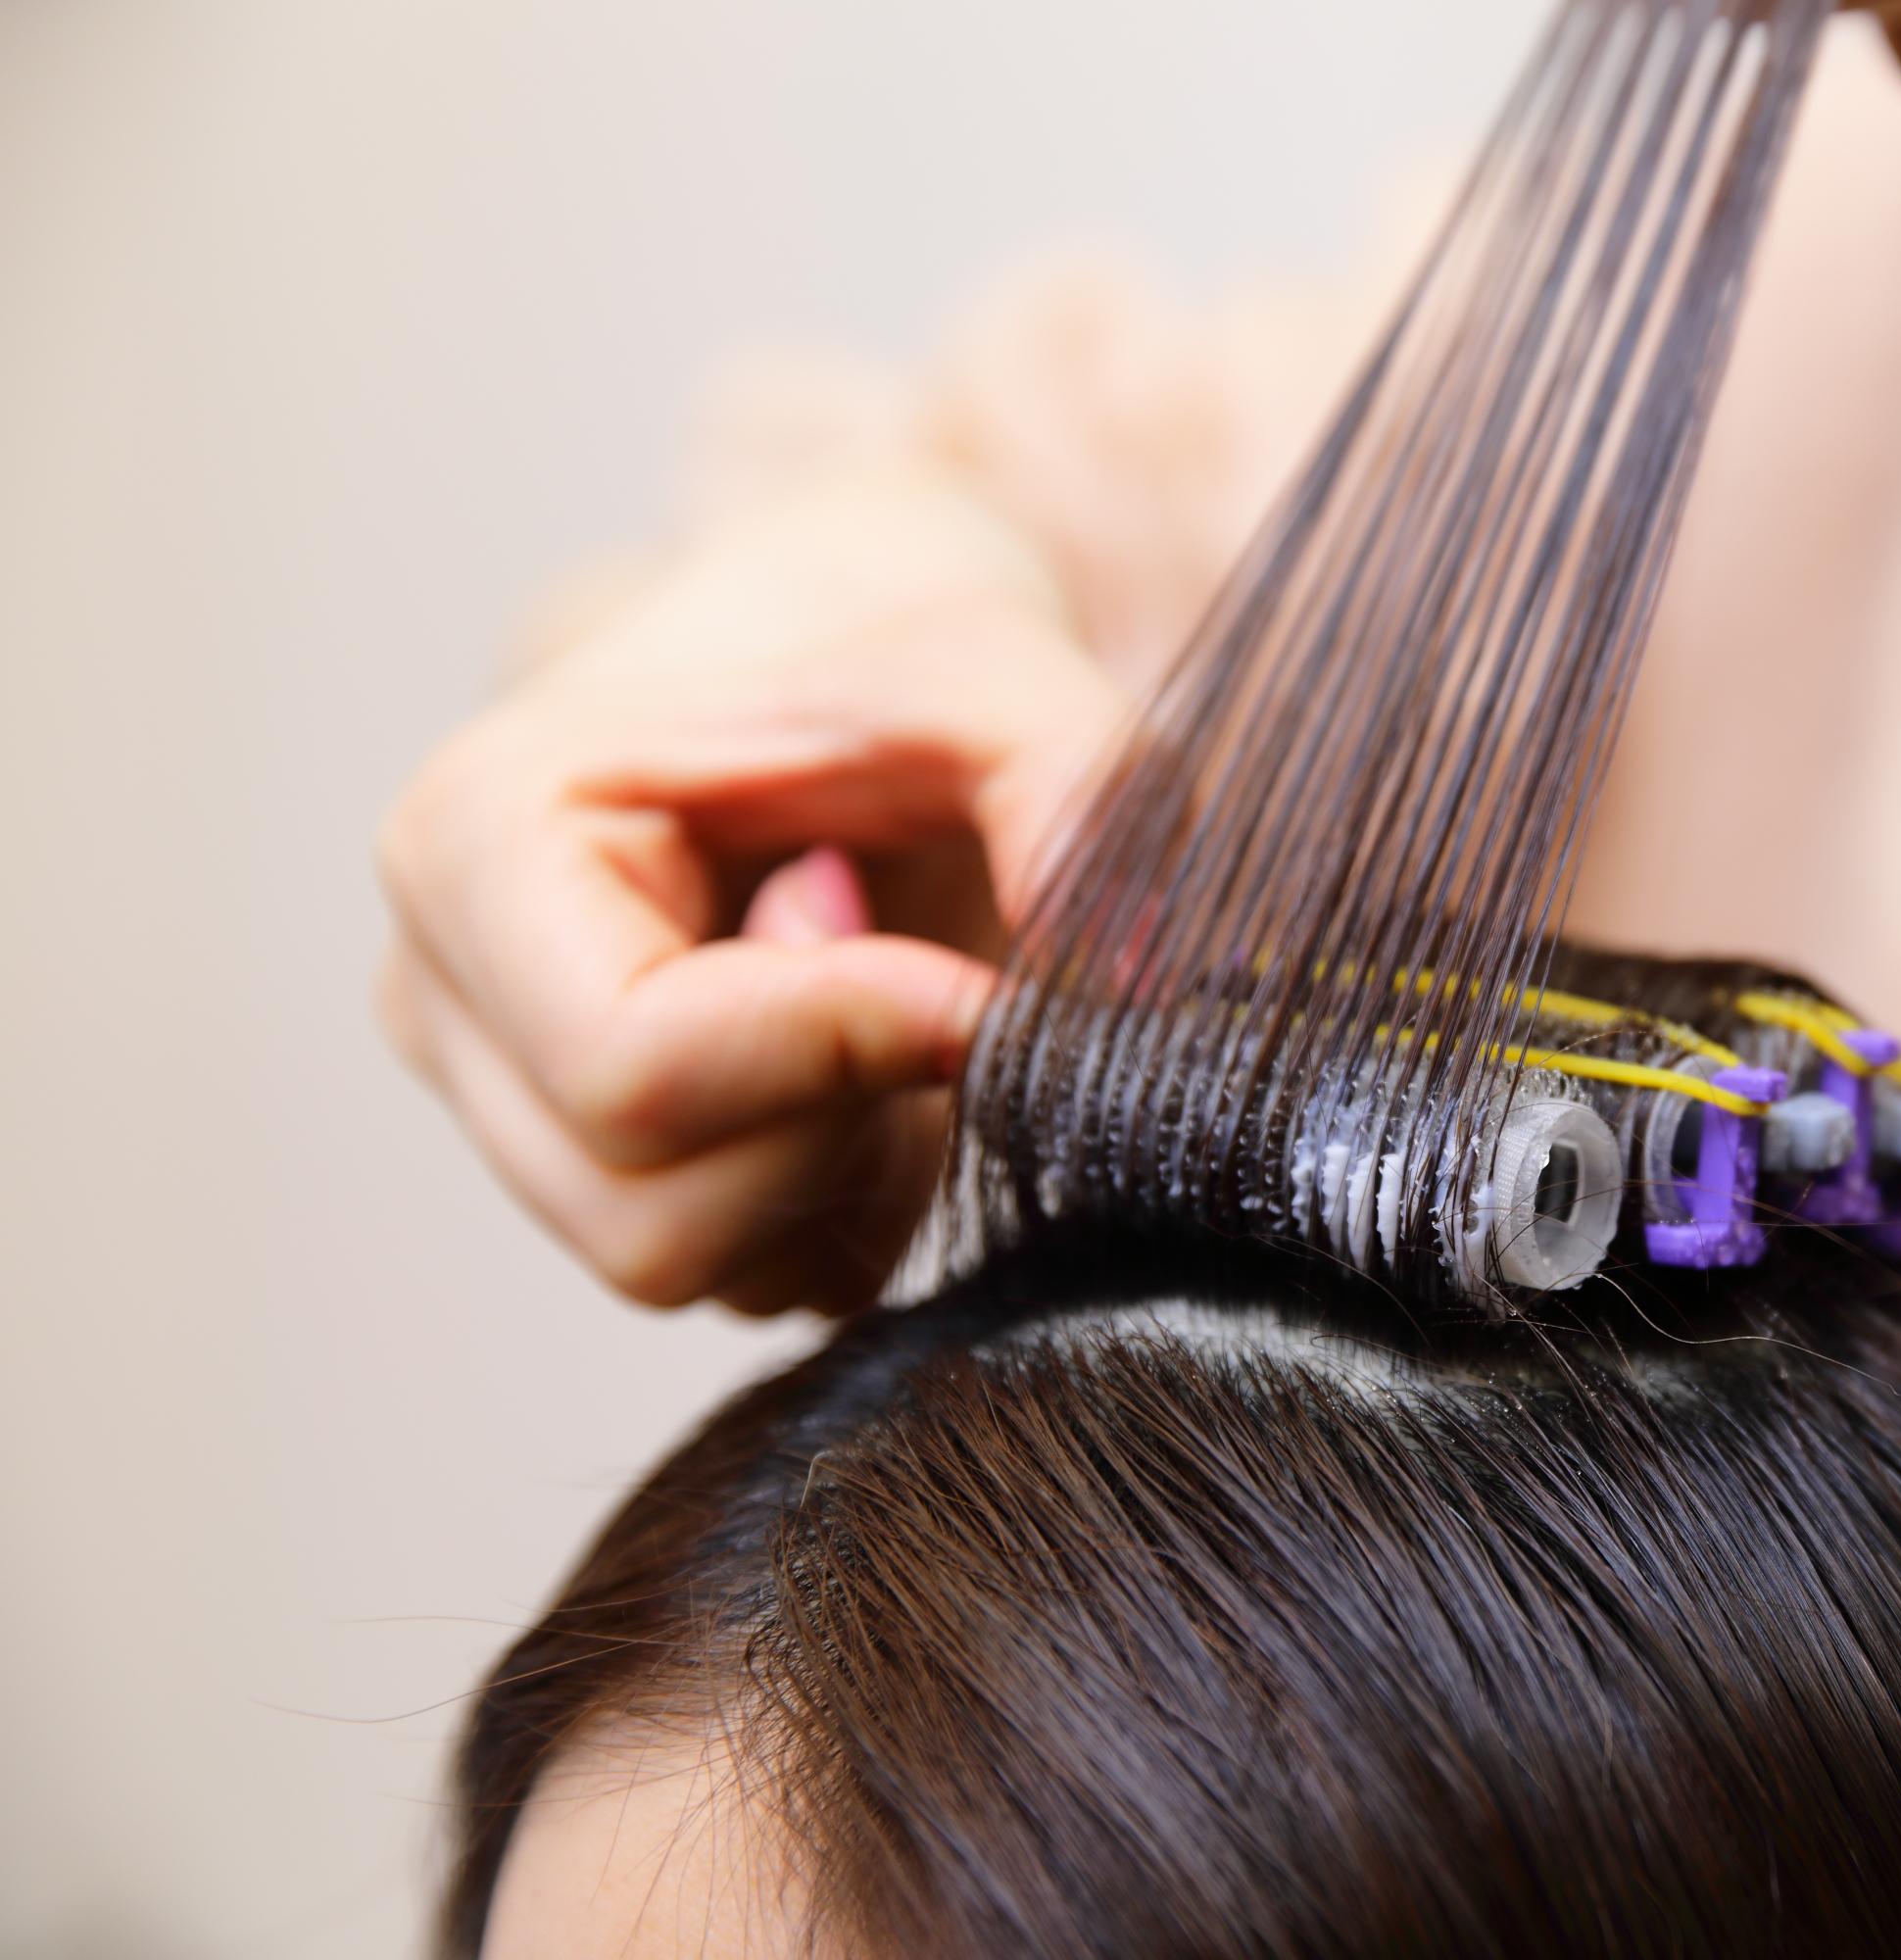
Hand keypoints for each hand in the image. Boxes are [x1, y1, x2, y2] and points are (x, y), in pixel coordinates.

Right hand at [377, 470, 1128, 1313]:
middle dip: (846, 1122)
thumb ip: (1082, 798)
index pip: (632, 1070)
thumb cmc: (886, 638)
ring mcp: (508, 1111)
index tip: (971, 979)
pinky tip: (886, 1059)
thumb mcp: (1001, 663)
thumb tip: (1125, 999)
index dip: (842, 1052)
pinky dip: (860, 1201)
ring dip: (860, 1167)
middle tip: (925, 969)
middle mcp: (444, 999)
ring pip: (703, 1268)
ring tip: (902, 991)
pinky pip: (756, 1280)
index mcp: (472, 846)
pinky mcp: (602, 1183)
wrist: (840, 638)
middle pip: (651, 1215)